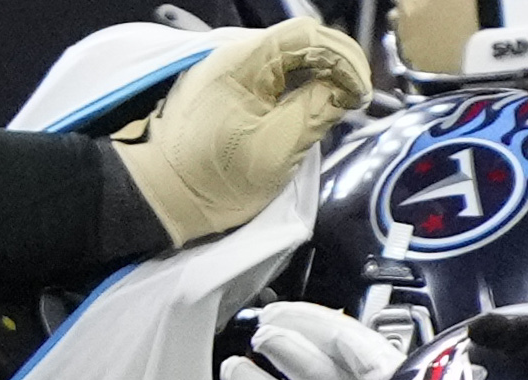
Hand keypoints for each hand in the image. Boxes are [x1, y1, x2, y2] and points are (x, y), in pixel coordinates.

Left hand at [115, 22, 371, 245]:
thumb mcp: (278, 148)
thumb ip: (317, 109)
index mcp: (244, 62)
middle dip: (336, 65)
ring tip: (340, 103)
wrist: (167, 195)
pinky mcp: (232, 86)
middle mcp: (237, 54)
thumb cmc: (217, 179)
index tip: (360, 93)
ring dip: (320, 75)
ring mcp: (233, 69)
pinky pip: (276, 74)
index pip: (307, 35)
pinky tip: (312, 104)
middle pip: (300, 41)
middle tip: (356, 99)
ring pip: (291, 57)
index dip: (343, 58)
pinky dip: (300, 84)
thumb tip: (348, 87)